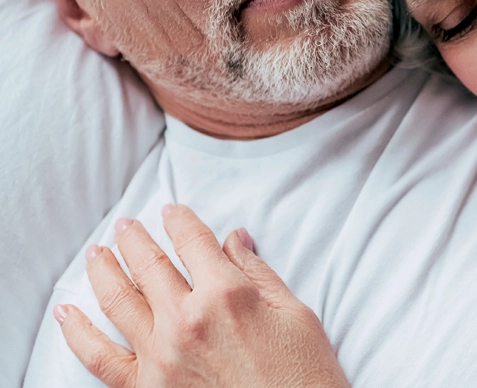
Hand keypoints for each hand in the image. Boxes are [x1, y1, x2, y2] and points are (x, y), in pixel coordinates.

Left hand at [55, 205, 349, 387]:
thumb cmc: (303, 373)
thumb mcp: (293, 311)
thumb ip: (257, 271)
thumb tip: (234, 239)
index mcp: (226, 294)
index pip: (193, 241)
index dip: (180, 221)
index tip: (171, 211)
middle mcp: (187, 320)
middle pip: (150, 264)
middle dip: (135, 238)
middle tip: (126, 224)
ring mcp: (161, 358)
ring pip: (118, 301)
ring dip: (104, 270)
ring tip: (97, 253)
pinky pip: (100, 359)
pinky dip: (78, 334)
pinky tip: (67, 313)